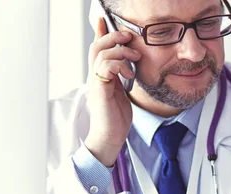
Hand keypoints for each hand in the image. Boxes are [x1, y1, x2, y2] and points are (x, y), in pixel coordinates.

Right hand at [84, 17, 141, 166]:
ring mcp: (96, 82)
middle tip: (129, 36)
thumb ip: (121, 77)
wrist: (111, 136)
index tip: (104, 19)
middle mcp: (95, 76)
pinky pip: (105, 67)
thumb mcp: (121, 91)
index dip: (100, 32)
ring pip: (101, 53)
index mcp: (101, 75)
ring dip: (120, 50)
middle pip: (98, 46)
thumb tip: (128, 65)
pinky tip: (129, 74)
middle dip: (113, 36)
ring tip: (135, 57)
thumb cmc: (116, 117)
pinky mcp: (100, 89)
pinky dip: (119, 65)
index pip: (98, 48)